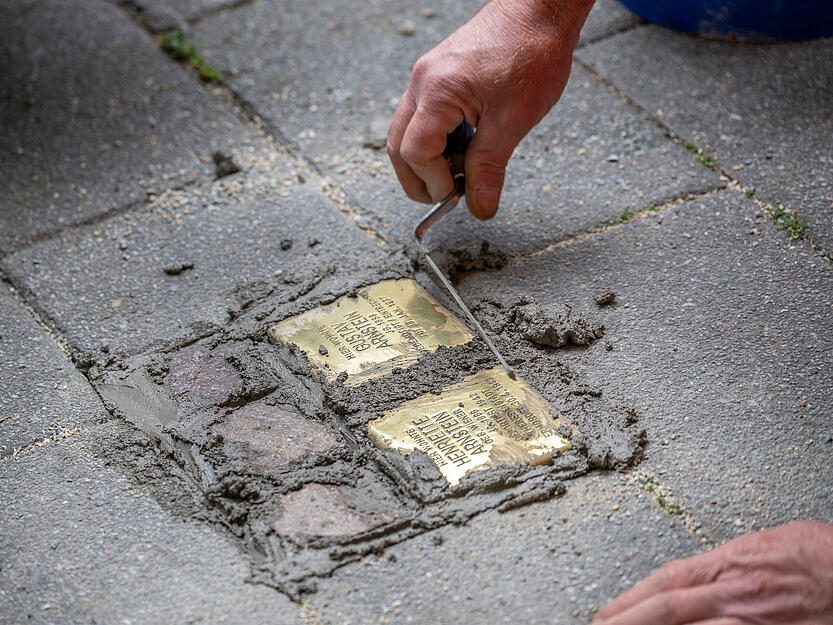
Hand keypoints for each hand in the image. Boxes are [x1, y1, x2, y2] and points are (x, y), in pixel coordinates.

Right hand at [388, 0, 593, 218]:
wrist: (538, 11)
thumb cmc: (531, 54)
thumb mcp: (514, 121)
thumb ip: (490, 167)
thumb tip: (480, 206)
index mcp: (438, 92)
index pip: (415, 153)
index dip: (433, 181)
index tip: (456, 194)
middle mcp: (423, 82)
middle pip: (398, 146)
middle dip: (418, 178)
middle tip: (447, 194)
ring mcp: (426, 77)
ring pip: (407, 132)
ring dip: (428, 160)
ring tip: (463, 169)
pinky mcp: (437, 75)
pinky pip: (422, 116)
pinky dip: (436, 139)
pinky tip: (466, 145)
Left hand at [593, 521, 832, 624]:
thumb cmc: (818, 555)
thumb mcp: (760, 546)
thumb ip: (724, 564)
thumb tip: (696, 577)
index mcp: (727, 564)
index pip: (663, 582)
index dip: (628, 599)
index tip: (604, 613)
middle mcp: (732, 595)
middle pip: (664, 610)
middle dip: (625, 621)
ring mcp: (750, 623)